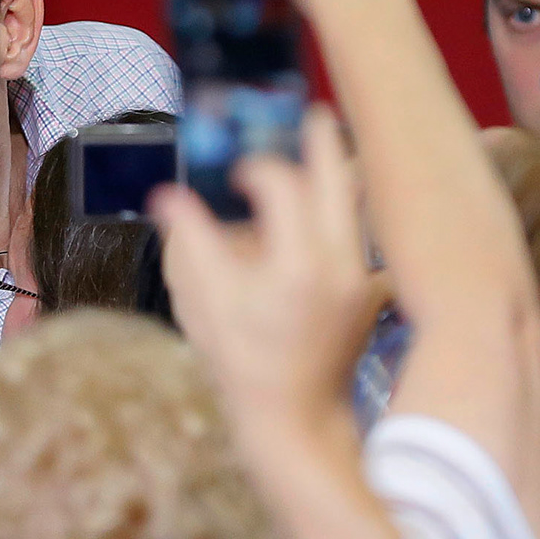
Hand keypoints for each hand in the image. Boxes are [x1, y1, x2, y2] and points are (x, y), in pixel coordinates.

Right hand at [151, 109, 388, 446]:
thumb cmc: (244, 368)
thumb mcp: (205, 305)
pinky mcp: (371, 299)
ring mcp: (361, 282)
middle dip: (323, 144)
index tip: (239, 173)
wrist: (295, 423)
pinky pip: (369, 244)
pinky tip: (340, 222)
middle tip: (314, 114)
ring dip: (342, 179)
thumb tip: (168, 198)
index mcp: (296, 262)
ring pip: (360, 209)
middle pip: (339, 180)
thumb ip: (189, 243)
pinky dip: (354, 226)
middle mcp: (339, 265)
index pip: (282, 184)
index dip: (257, 168)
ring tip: (329, 154)